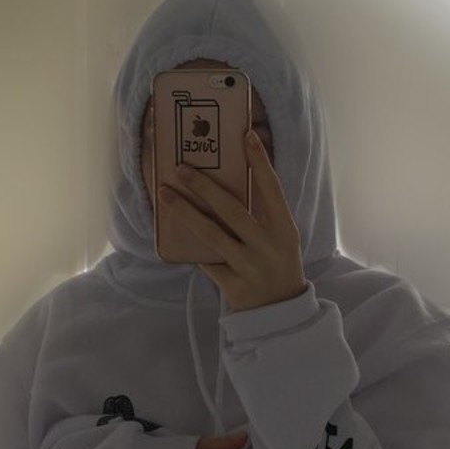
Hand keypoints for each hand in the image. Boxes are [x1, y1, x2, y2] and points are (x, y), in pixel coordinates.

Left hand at [158, 130, 306, 312]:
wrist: (281, 312)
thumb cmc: (277, 264)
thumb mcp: (281, 237)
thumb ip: (264, 212)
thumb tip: (236, 175)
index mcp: (284, 229)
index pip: (272, 189)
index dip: (260, 162)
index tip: (246, 136)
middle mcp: (268, 246)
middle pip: (232, 210)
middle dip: (204, 186)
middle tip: (181, 168)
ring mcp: (249, 266)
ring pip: (212, 234)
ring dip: (185, 212)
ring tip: (164, 194)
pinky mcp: (233, 286)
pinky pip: (206, 261)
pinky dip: (190, 247)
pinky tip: (171, 232)